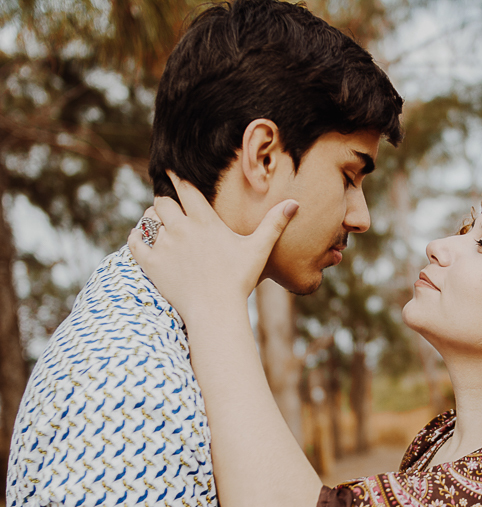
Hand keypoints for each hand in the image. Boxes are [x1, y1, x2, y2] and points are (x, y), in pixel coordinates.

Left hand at [128, 171, 298, 325]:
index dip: (177, 178)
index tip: (170, 170)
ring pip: (148, 219)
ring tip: (157, 221)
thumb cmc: (239, 280)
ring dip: (152, 217)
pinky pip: (135, 242)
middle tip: (167, 203)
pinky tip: (140, 236)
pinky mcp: (152, 264)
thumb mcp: (258, 249)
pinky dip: (136, 236)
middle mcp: (181, 229)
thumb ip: (274, 223)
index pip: (186, 189)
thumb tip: (295, 203)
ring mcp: (164, 246)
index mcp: (205, 222)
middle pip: (162, 202)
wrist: (215, 310)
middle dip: (164, 200)